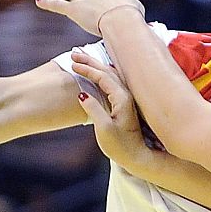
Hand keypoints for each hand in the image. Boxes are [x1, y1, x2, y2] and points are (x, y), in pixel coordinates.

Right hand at [70, 51, 151, 171]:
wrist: (138, 157)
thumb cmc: (121, 147)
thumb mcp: (103, 129)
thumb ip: (93, 109)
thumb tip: (82, 94)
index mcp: (122, 98)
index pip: (102, 76)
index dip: (87, 69)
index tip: (72, 64)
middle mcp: (127, 95)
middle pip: (107, 70)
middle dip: (90, 61)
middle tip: (73, 54)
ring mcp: (127, 98)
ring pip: (111, 74)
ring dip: (96, 66)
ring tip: (81, 59)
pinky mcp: (125, 104)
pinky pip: (113, 81)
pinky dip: (102, 74)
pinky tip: (97, 72)